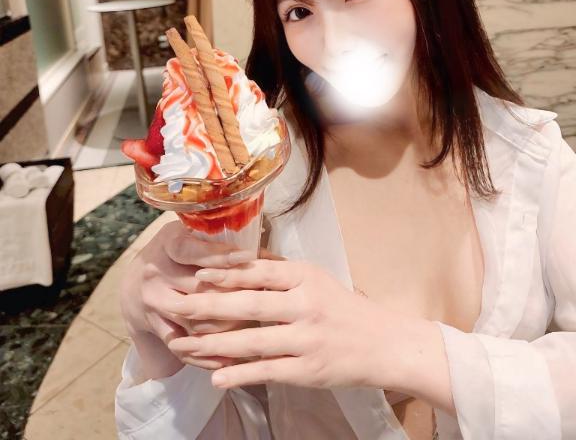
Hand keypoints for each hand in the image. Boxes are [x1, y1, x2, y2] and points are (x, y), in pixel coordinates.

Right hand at [120, 219, 279, 372]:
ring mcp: (153, 302)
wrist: (136, 284)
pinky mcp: (156, 328)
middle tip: (265, 301)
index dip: (220, 255)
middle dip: (233, 296)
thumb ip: (225, 245)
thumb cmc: (180, 255)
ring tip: (258, 332)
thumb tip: (272, 257)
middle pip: (198, 289)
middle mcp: (156, 272)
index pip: (193, 251)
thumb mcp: (194, 237)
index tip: (249, 258)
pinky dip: (209, 355)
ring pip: (195, 321)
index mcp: (169, 243)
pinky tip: (234, 359)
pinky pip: (184, 346)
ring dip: (226, 328)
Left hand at [165, 259, 402, 389]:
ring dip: (213, 344)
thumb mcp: (316, 278)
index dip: (226, 274)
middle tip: (175, 308)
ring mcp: (306, 339)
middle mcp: (305, 305)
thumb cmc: (343, 307)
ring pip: (252, 341)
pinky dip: (239, 374)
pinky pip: (267, 371)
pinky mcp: (308, 371)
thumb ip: (279, 270)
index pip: (259, 271)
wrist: (382, 344)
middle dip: (207, 307)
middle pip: (249, 305)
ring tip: (183, 345)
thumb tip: (239, 258)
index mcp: (305, 277)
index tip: (196, 274)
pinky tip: (215, 377)